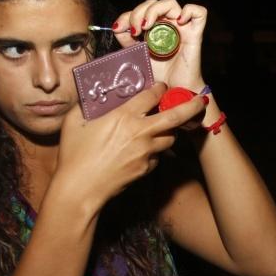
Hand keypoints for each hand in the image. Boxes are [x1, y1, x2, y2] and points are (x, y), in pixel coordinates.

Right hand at [55, 82, 207, 208]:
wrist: (81, 188)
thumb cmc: (74, 154)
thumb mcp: (75, 120)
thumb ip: (88, 103)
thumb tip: (93, 93)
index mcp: (124, 116)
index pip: (152, 95)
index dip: (159, 88)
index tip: (161, 86)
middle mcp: (140, 132)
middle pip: (176, 117)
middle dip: (192, 106)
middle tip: (201, 101)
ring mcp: (146, 152)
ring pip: (170, 138)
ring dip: (170, 131)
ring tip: (164, 127)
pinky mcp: (147, 168)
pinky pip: (158, 156)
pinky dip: (155, 151)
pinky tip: (144, 150)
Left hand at [112, 0, 206, 91]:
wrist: (174, 90)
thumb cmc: (160, 76)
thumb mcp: (137, 55)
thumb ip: (127, 41)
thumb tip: (117, 28)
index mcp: (155, 27)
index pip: (141, 9)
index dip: (128, 15)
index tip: (120, 29)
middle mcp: (168, 24)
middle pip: (153, 2)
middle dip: (139, 12)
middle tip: (135, 30)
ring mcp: (183, 27)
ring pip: (170, 2)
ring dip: (154, 10)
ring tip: (147, 26)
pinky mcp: (196, 34)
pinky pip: (199, 12)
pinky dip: (189, 11)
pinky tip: (179, 22)